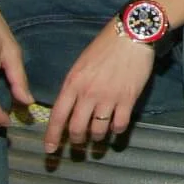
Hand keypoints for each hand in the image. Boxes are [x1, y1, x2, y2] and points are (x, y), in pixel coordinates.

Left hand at [43, 22, 155, 153]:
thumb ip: (74, 85)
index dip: (52, 136)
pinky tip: (116, 127)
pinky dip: (117, 130)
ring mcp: (109, 97)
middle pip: (77, 128)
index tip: (50, 149)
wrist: (133, 34)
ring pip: (98, 130)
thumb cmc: (105, 46)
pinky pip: (120, 124)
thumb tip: (71, 106)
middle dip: (76, 140)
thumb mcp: (81, 64)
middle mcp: (88, 93)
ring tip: (98, 136)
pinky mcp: (128, 98)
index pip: (58, 116)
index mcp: (73, 83)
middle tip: (79, 142)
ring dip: (97, 137)